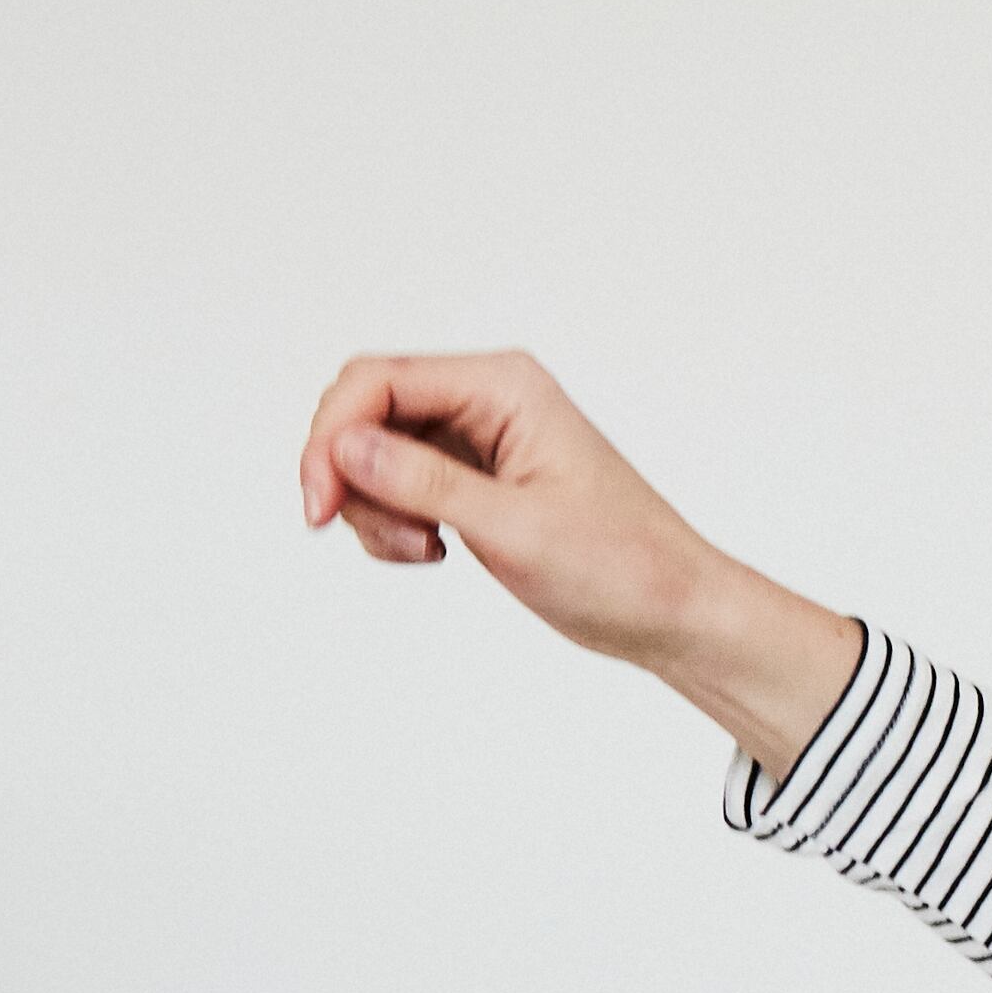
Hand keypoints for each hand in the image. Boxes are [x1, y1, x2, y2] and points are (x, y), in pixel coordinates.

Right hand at [301, 351, 861, 765]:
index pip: (377, 380)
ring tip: (427, 553)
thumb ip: (424, 483)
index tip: (321, 508)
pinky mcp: (473, 479)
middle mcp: (487, 398)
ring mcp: (478, 438)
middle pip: (365, 411)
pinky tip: (435, 554)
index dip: (332, 437)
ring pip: (373, 453)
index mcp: (504, 386)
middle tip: (382, 540)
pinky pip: (398, 484)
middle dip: (349, 476)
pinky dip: (394, 522)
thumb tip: (344, 447)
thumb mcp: (514, 528)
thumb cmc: (621, 567)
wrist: (670, 612)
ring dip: (374, 508)